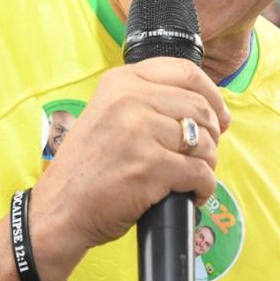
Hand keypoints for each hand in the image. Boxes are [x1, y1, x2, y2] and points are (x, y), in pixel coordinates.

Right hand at [32, 58, 231, 253]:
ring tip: (196, 177)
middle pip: (200, 107)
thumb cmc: (89, 168)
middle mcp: (129, 99)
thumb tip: (205, 108)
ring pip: (204, 141)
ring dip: (209, 164)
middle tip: (205, 156)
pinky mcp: (149, 167)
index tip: (219, 116)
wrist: (60, 208)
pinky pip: (199, 173)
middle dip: (212, 135)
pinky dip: (204, 188)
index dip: (212, 94)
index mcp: (121, 82)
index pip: (184, 71)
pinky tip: (193, 195)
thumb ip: (146, 102)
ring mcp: (139, 132)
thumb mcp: (109, 115)